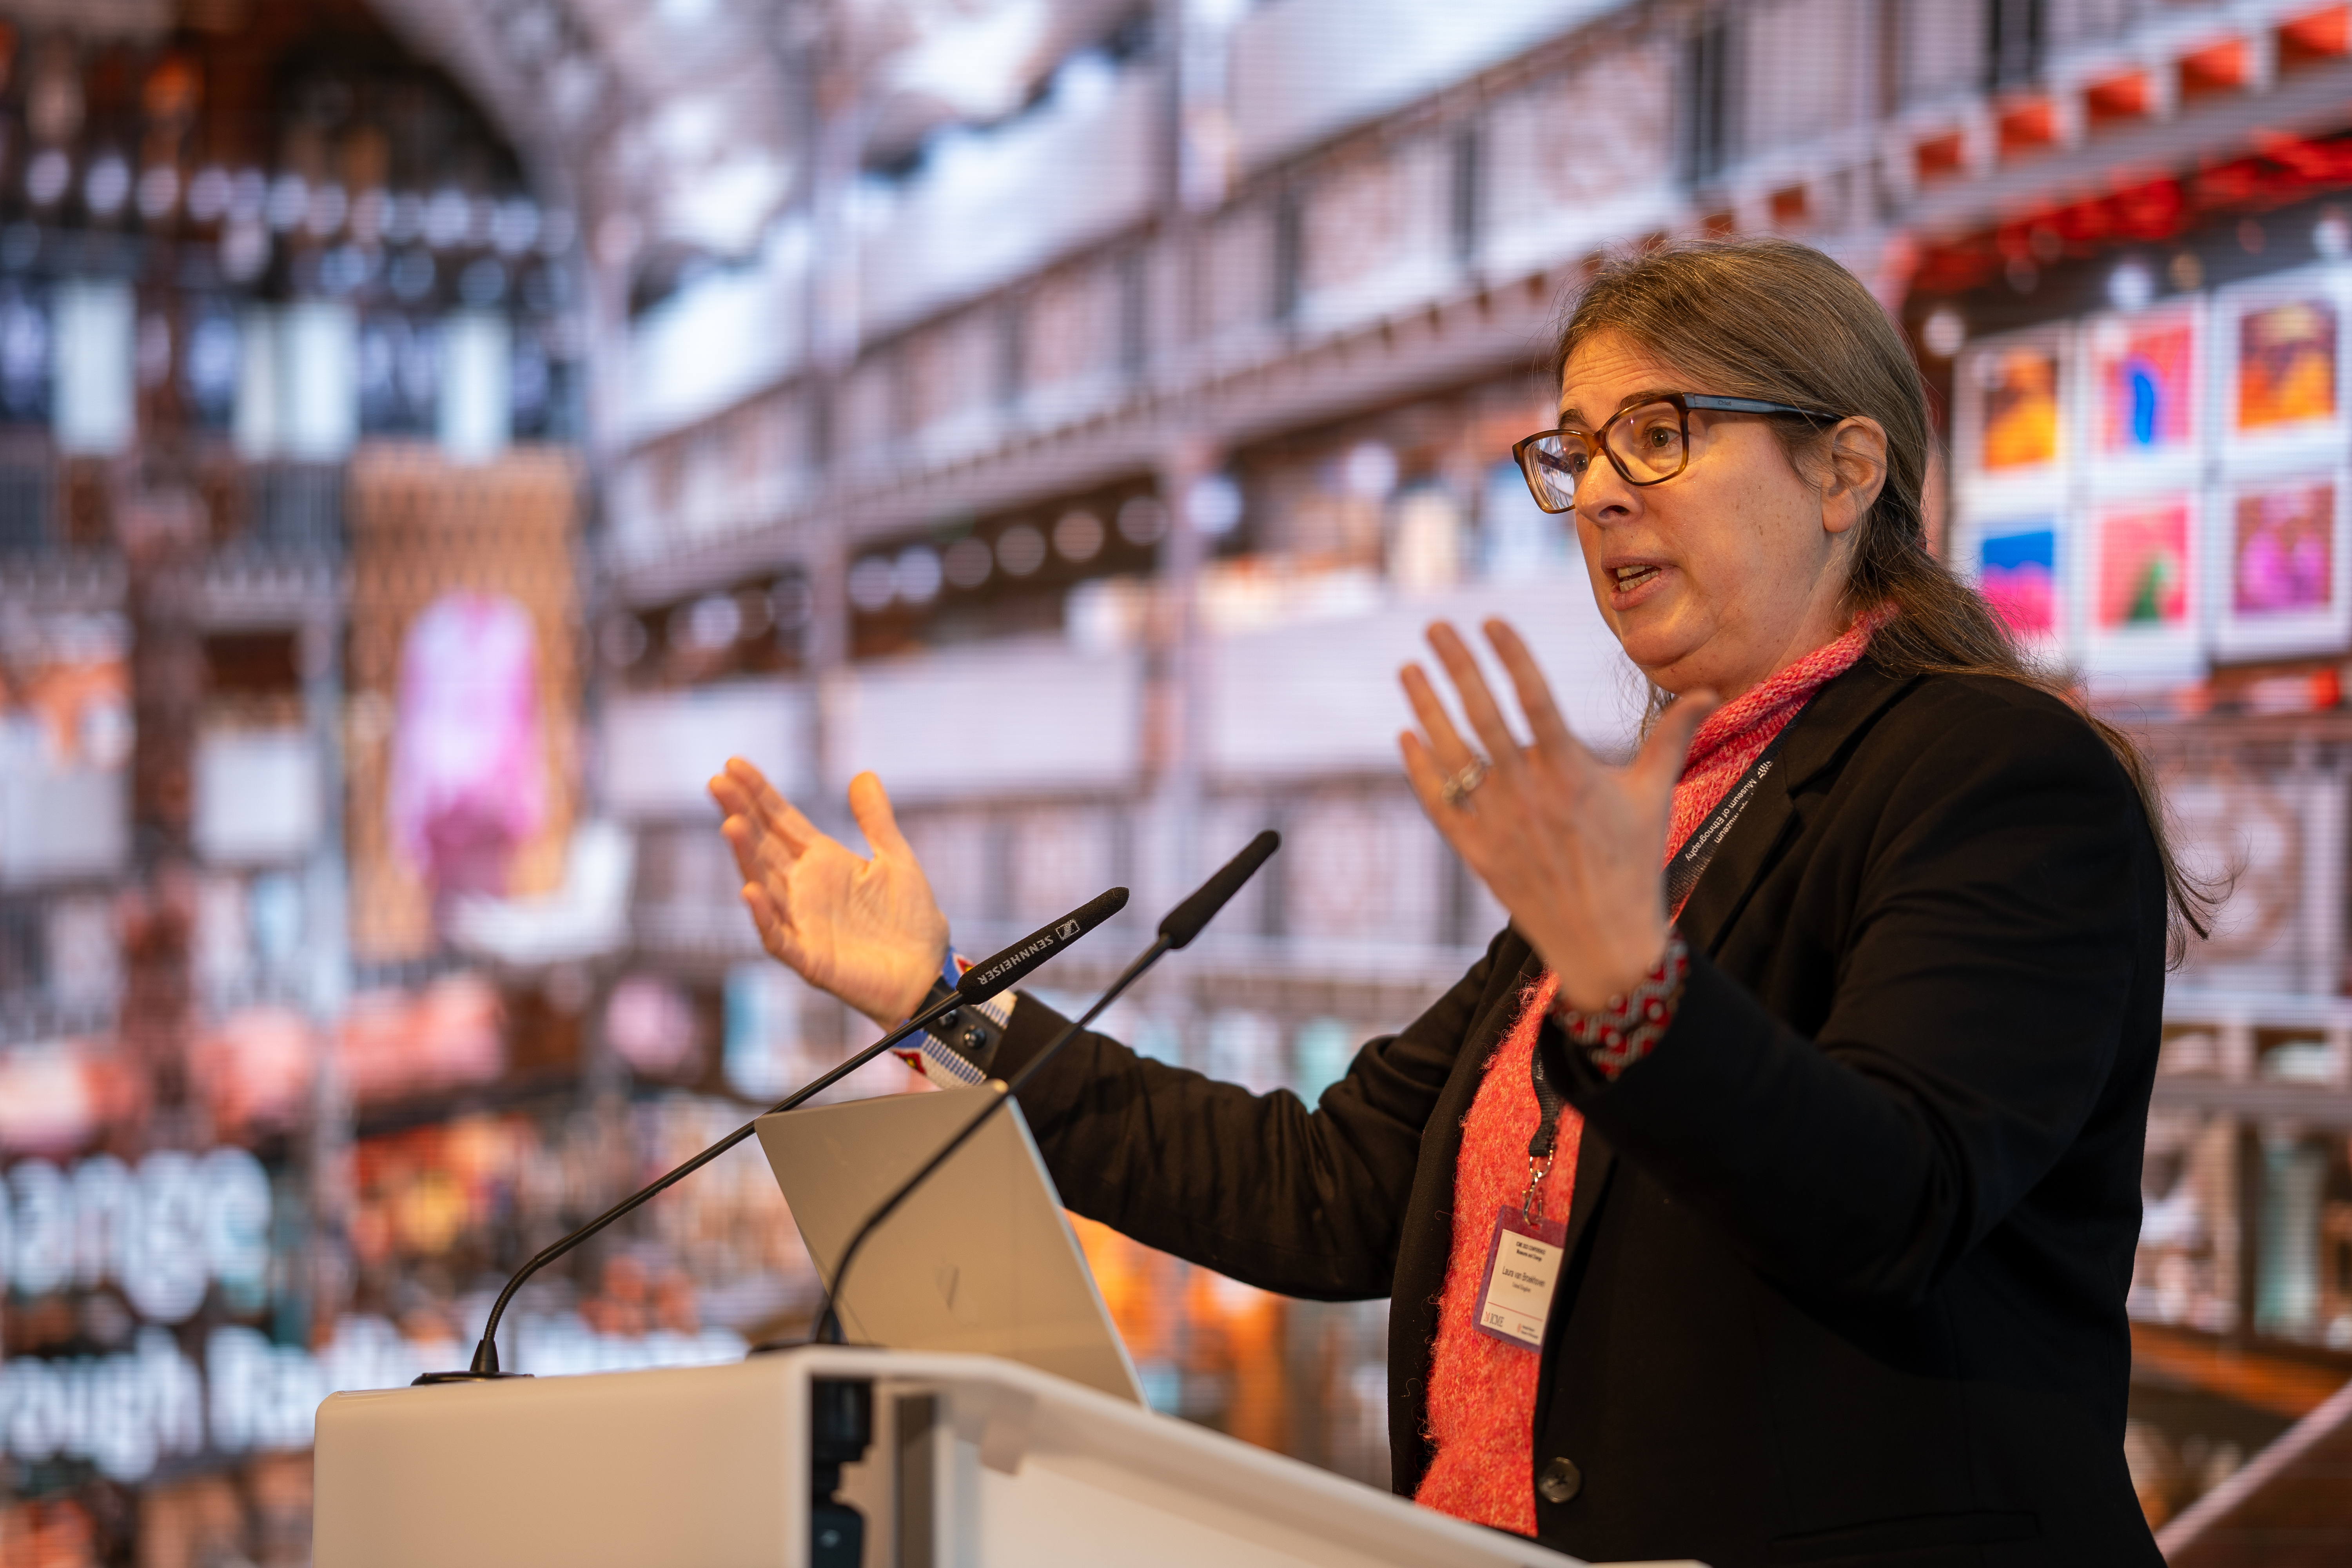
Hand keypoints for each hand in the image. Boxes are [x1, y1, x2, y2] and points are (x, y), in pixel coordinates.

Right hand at [708, 762, 949, 1027]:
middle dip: (740, 814)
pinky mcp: (809, 957)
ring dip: (745, 857)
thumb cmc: (910, 920)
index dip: (758, 793)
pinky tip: (750, 891)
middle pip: (763, 846)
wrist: (927, 972)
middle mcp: (803, 888)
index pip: (781, 821)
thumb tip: (863, 774)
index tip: (734, 764)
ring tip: (730, 823)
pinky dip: (764, 916)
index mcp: (821, 862)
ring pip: (763, 885)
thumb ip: (876, 820)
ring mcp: (801, 922)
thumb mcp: (896, 860)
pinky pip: (778, 936)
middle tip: (717, 782)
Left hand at [1398, 619, 1714, 1013]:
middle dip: (1456, 666)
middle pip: (1483, 715)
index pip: (1534, 697)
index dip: (1511, 656)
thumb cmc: (1633, 864)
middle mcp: (1529, 792)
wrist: (1605, 942)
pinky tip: (1407, 737)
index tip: (1490, 621)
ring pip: (1452, 754)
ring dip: (1427, 709)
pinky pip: (1440, 803)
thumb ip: (1672, 738)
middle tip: (1434, 627)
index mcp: (1571, 771)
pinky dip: (1421, 770)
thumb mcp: (1654, 795)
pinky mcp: (1478, 852)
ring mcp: (1498, 822)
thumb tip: (1708, 693)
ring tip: (1407, 670)